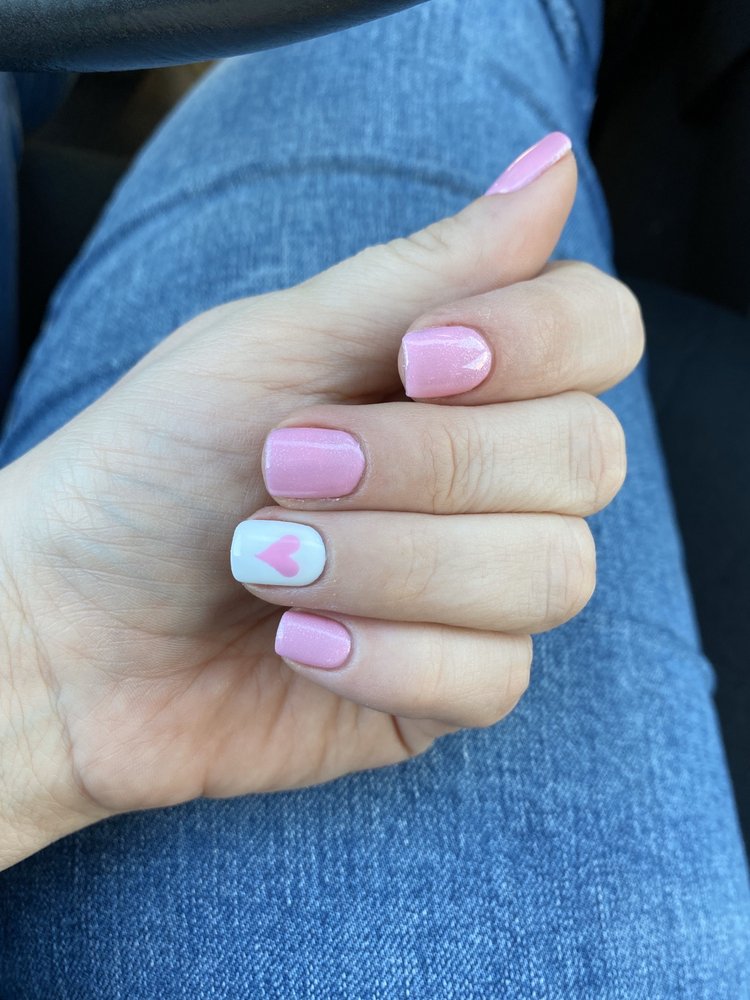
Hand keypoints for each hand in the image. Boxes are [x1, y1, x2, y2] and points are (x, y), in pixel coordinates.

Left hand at [0, 142, 642, 865]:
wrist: (70, 624)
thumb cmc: (154, 466)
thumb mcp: (275, 345)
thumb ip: (422, 271)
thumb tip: (550, 165)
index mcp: (460, 378)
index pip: (599, 331)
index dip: (539, 341)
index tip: (420, 359)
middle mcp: (490, 480)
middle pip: (584, 457)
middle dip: (427, 465)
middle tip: (288, 466)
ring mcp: (476, 590)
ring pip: (551, 574)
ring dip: (392, 564)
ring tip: (267, 561)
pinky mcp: (449, 687)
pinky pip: (494, 679)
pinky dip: (384, 657)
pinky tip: (296, 644)